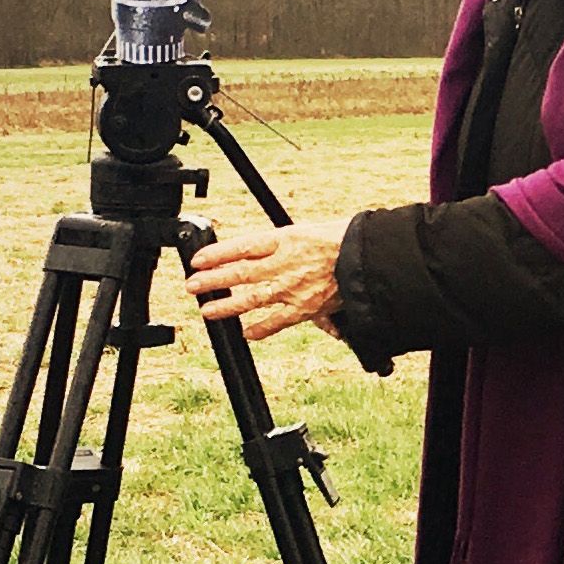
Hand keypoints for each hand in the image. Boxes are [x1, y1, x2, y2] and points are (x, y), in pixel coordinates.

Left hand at [185, 220, 346, 341]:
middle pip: (238, 274)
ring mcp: (292, 289)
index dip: (216, 254)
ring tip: (207, 311)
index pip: (241, 247)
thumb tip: (263, 252)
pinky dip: (261, 329)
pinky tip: (246, 333)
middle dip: (212, 280)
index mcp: (284, 239)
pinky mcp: (305, 308)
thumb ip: (284, 244)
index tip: (198, 260)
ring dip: (226, 306)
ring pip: (250, 299)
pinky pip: (277, 322)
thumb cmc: (346, 240)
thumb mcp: (309, 230)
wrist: (371, 260)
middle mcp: (283, 264)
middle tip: (192, 285)